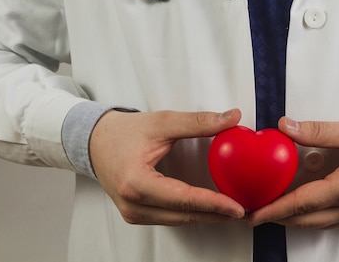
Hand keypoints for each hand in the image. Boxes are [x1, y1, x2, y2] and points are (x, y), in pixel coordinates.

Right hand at [89, 108, 245, 225]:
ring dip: (206, 216)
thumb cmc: (124, 131)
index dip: (213, 204)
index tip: (237, 207)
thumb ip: (198, 121)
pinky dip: (191, 213)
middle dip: (216, 215)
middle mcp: (133, 204)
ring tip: (232, 211)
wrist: (94, 141)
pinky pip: (170, 218)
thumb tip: (232, 117)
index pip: (183, 199)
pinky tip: (210, 208)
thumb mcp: (162, 121)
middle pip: (183, 215)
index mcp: (136, 183)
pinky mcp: (136, 214)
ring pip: (178, 220)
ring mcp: (133, 213)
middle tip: (244, 210)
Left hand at [247, 117, 338, 228]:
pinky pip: (332, 221)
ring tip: (274, 208)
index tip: (253, 214)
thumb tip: (286, 126)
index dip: (275, 209)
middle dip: (278, 217)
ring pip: (319, 224)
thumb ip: (319, 131)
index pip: (303, 203)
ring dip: (295, 218)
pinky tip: (305, 204)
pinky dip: (313, 216)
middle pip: (307, 220)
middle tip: (255, 212)